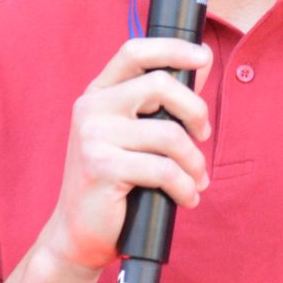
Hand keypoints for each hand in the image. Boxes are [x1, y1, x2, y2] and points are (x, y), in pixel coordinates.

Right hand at [36, 36, 213, 273]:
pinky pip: (163, 169)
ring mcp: (93, 136)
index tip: (203, 58)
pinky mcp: (102, 167)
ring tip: (196, 180)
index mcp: (97, 94)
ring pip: (169, 134)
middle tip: (204, 136)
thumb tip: (201, 64)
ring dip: (194, 162)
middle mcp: (91, 109)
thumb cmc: (113, 184)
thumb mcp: (136, 136)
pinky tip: (186, 198)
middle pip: (160, 84)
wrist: (78, 234)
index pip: (134, 50)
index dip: (173, 48)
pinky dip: (185, 187)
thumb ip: (163, 102)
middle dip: (196, 111)